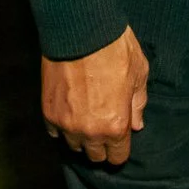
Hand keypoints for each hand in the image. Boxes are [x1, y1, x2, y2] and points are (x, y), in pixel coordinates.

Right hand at [41, 27, 148, 164]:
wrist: (81, 31)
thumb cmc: (115, 50)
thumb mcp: (139, 74)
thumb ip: (137, 104)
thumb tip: (136, 124)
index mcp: (115, 125)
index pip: (117, 157)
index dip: (120, 149)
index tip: (120, 141)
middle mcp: (89, 131)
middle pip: (95, 156)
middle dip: (102, 145)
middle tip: (104, 127)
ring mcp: (66, 124)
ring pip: (73, 145)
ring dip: (81, 137)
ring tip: (86, 118)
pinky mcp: (48, 112)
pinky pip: (54, 132)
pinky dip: (62, 126)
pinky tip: (70, 112)